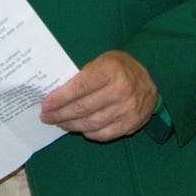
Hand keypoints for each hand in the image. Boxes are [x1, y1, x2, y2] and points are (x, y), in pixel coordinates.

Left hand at [39, 50, 157, 141]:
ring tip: (60, 123)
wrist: (150, 77)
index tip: (45, 105)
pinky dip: (89, 133)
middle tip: (47, 117)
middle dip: (60, 114)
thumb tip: (55, 94)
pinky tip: (80, 129)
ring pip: (92, 123)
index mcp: (110, 70)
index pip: (78, 88)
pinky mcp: (134, 123)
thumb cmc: (118, 68)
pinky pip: (106, 134)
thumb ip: (82, 76)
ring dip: (72, 126)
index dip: (59, 99)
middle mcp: (121, 90)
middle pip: (83, 108)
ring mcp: (129, 108)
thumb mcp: (100, 61)